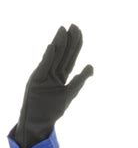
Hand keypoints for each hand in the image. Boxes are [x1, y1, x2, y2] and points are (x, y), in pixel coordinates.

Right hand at [13, 24, 92, 147]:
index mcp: (60, 77)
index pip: (69, 58)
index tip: (79, 32)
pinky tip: (53, 47)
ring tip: (64, 31)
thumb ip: (80, 80)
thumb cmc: (53, 110)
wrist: (40, 121)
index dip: (75, 45)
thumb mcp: (70, 93)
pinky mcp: (36, 79)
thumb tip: (91, 66)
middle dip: (68, 41)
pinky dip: (48, 57)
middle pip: (62, 54)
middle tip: (74, 26)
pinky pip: (43, 66)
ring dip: (58, 44)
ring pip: (53, 57)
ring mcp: (43, 75)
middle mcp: (51, 73)